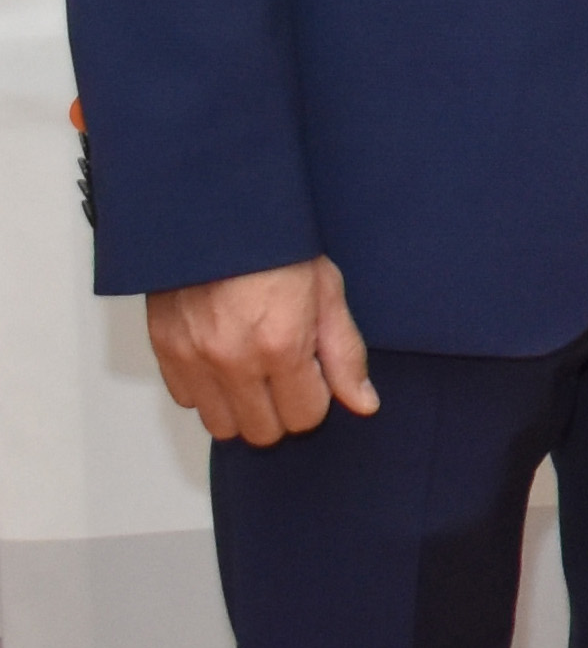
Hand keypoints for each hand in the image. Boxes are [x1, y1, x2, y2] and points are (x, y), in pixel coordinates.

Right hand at [144, 257, 377, 444]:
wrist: (217, 215)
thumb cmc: (277, 248)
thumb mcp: (327, 293)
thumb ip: (345, 355)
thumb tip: (363, 404)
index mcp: (280, 346)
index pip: (304, 417)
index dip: (315, 399)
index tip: (314, 376)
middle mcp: (233, 360)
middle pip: (262, 432)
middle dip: (281, 411)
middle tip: (285, 378)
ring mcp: (193, 358)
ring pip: (221, 425)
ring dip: (242, 409)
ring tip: (254, 374)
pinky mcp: (164, 350)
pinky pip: (186, 399)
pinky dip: (207, 391)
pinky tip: (224, 362)